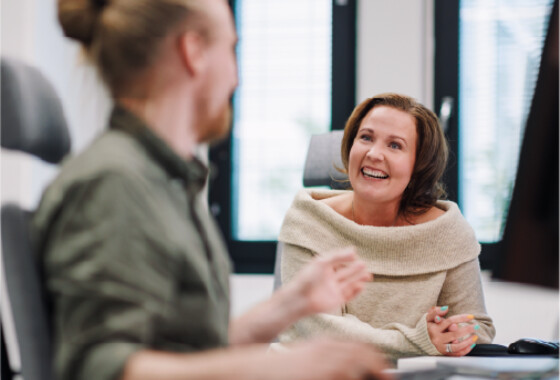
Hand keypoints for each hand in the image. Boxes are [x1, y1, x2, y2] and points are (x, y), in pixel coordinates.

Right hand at [273, 338, 391, 379]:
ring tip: (377, 379)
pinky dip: (352, 378)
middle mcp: (327, 350)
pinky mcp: (319, 374)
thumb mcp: (311, 358)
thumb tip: (353, 369)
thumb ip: (331, 360)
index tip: (385, 370)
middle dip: (380, 368)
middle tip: (387, 378)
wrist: (258, 370)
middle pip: (364, 355)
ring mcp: (323, 363)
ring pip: (357, 367)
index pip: (361, 347)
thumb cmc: (284, 368)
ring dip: (368, 374)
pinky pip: (344, 377)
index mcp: (326, 343)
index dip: (377, 359)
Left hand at [289, 247, 371, 314]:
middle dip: (355, 269)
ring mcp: (333, 290)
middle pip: (345, 273)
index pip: (337, 262)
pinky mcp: (336, 301)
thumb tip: (354, 251)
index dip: (346, 258)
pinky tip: (361, 286)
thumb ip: (338, 256)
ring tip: (368, 275)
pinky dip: (355, 292)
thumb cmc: (308, 278)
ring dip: (358, 279)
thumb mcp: (322, 262)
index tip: (354, 254)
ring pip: (349, 284)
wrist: (300, 298)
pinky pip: (348, 296)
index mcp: (323, 269)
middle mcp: (329, 279)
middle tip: (364, 264)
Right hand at [426, 309, 478, 355]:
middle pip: (454, 334)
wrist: (425, 338)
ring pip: (456, 346)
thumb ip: (435, 311)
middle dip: (467, 330)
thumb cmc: (431, 325)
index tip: (471, 316)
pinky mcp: (445, 353)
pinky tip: (471, 345)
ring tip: (475, 336)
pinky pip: (457, 354)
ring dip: (467, 342)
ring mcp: (441, 347)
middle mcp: (436, 338)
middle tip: (476, 326)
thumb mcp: (430, 317)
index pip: (449, 321)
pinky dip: (465, 350)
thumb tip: (445, 308)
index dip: (461, 318)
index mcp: (433, 328)